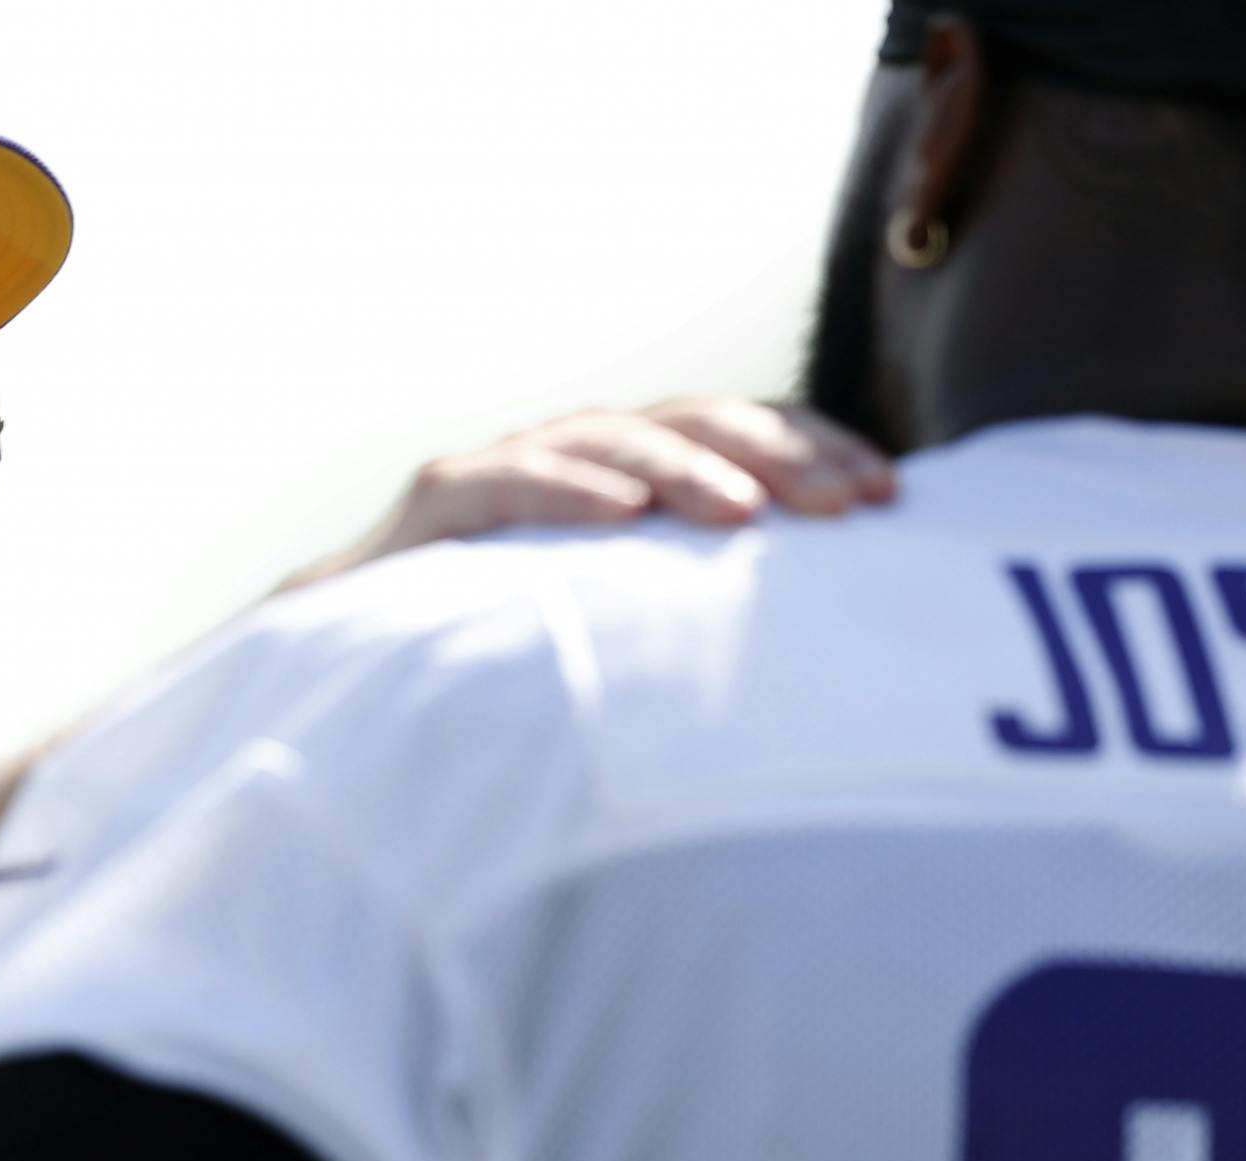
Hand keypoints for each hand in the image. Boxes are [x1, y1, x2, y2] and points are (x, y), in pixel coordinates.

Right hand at [281, 398, 892, 590]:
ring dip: (684, 469)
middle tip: (848, 504)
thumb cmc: (506, 646)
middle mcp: (580, 453)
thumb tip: (835, 628)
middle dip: (776, 455)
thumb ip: (700, 606)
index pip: (741, 431)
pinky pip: (512, 481)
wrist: (354, 652)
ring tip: (746, 512)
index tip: (891, 498)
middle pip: (693, 423)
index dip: (816, 448)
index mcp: (634, 473)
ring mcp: (510, 465)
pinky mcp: (442, 495)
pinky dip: (568, 490)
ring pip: (611, 439)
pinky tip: (622, 515)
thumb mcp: (629, 621)